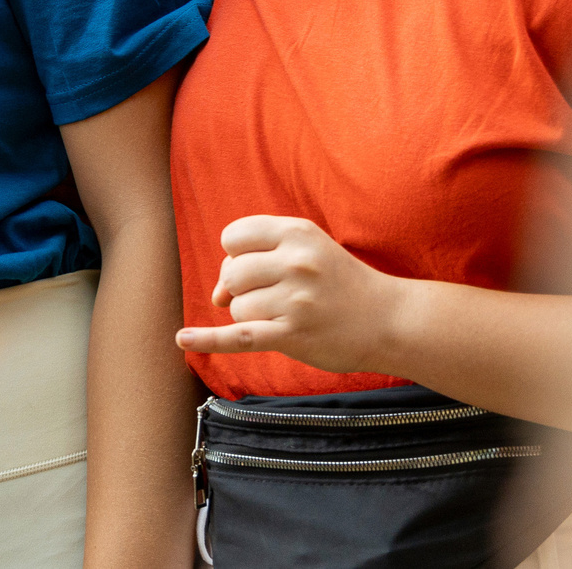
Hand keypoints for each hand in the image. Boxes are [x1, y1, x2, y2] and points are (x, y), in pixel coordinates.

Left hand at [174, 215, 409, 375]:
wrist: (389, 320)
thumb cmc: (340, 283)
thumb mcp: (306, 250)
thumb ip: (258, 260)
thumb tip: (215, 295)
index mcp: (297, 232)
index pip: (234, 238)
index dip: (236, 256)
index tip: (256, 269)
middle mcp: (295, 262)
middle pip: (231, 275)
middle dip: (241, 290)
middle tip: (273, 298)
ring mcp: (295, 300)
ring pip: (237, 309)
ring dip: (252, 317)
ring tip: (286, 317)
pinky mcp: (293, 335)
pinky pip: (239, 337)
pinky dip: (208, 339)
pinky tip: (182, 340)